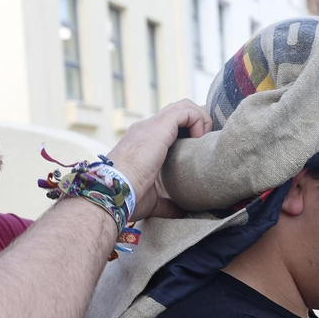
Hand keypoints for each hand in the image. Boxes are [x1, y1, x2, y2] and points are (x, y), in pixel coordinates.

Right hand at [107, 99, 211, 219]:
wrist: (114, 191)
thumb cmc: (128, 198)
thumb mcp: (152, 200)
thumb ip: (167, 203)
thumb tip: (181, 211)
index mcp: (143, 143)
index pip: (169, 127)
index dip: (188, 134)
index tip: (198, 152)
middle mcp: (146, 129)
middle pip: (178, 112)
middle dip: (197, 124)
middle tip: (204, 145)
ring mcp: (151, 125)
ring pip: (184, 106)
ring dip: (200, 120)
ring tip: (204, 141)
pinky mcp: (159, 126)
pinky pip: (186, 111)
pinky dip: (199, 121)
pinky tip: (199, 140)